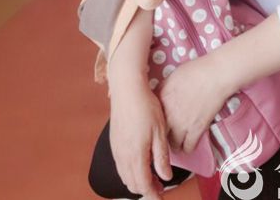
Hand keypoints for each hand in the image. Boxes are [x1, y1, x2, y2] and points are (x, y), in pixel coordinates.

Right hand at [109, 77, 171, 198]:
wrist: (127, 89)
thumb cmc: (145, 107)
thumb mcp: (159, 132)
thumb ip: (161, 157)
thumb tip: (165, 176)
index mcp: (135, 156)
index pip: (143, 185)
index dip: (153, 194)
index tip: (161, 197)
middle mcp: (122, 156)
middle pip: (132, 184)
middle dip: (146, 189)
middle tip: (160, 186)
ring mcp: (116, 149)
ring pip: (124, 175)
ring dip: (137, 180)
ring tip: (152, 175)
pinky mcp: (113, 141)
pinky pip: (120, 165)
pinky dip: (129, 171)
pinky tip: (140, 162)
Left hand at [160, 54, 229, 153]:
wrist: (215, 75)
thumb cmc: (197, 71)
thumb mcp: (173, 76)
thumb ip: (163, 90)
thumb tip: (160, 97)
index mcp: (161, 98)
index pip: (151, 118)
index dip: (154, 123)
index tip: (157, 125)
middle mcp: (168, 113)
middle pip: (159, 134)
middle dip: (162, 136)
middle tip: (166, 136)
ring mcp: (182, 123)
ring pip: (173, 145)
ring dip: (175, 145)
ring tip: (177, 143)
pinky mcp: (196, 130)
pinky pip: (188, 148)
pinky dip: (188, 148)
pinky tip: (189, 144)